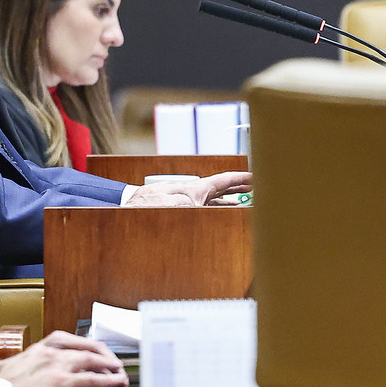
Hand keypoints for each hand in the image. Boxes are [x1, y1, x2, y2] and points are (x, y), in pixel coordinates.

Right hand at [0, 330, 127, 386]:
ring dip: (111, 368)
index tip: (104, 355)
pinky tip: (116, 382)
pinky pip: (91, 379)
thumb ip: (49, 369)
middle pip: (90, 347)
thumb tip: (66, 385)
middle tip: (116, 366)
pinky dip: (108, 379)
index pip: (78, 341)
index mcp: (46, 345)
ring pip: (93, 360)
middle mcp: (54, 350)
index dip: (95, 349)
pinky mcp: (60, 381)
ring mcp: (58, 364)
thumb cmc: (7, 382)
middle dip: (107, 356)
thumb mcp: (29, 366)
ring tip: (121, 375)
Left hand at [124, 170, 252, 207]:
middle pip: (223, 187)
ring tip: (247, 199)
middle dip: (241, 186)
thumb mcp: (170, 204)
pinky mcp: (182, 208)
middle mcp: (194, 193)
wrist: (127, 208)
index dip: (242, 178)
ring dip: (232, 197)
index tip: (258, 176)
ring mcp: (188, 200)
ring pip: (216, 197)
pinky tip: (225, 210)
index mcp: (194, 189)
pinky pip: (208, 206)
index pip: (224, 180)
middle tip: (258, 186)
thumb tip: (205, 204)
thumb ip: (188, 203)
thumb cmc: (146, 206)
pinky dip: (221, 206)